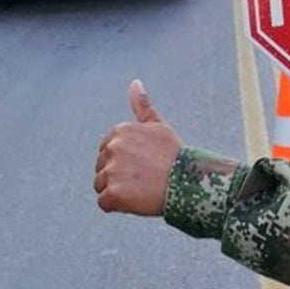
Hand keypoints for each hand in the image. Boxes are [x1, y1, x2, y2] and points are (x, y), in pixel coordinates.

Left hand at [94, 79, 182, 215]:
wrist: (189, 183)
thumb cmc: (175, 155)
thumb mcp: (159, 126)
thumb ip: (142, 105)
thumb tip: (135, 82)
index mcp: (119, 131)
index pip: (106, 151)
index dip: (123, 161)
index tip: (141, 165)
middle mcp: (111, 148)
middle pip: (102, 169)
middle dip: (118, 176)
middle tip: (144, 179)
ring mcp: (111, 171)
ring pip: (101, 186)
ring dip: (116, 192)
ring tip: (140, 190)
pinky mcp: (113, 193)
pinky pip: (104, 203)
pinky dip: (117, 206)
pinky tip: (136, 201)